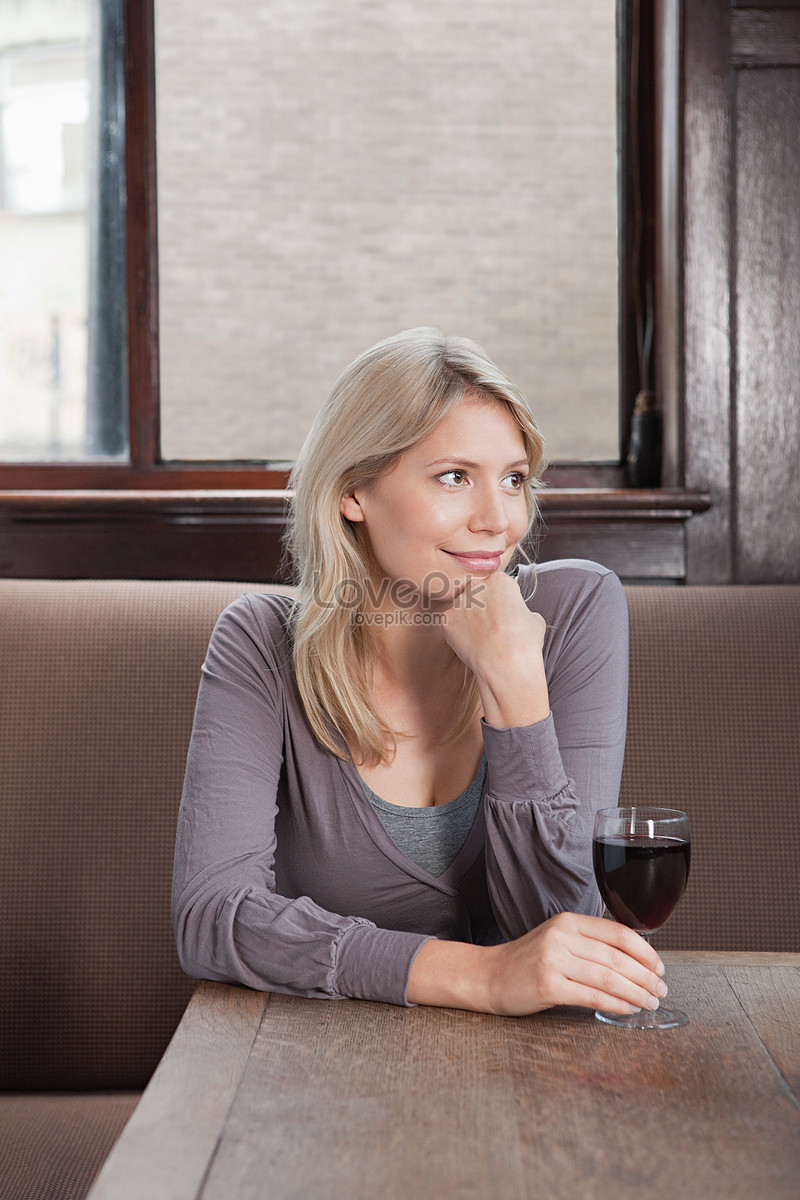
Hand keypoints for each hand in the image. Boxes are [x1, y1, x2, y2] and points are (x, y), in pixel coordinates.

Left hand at [442, 571, 549, 726]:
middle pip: (477, 592)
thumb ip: (518, 609)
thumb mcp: (534, 617)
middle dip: (482, 605)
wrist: (506, 664)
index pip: (497, 585)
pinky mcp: (447, 620)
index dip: (502, 600)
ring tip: (482, 638)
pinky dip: (459, 633)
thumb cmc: (524, 642)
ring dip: (469, 618)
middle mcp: (475, 585)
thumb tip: (515, 614)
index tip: (504, 613)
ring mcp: (458, 602)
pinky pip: (453, 623)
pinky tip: (472, 643)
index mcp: (499, 579)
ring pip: (463, 607)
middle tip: (491, 626)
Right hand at [481, 912, 666, 1016]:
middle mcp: (561, 936)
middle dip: (646, 977)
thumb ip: (589, 944)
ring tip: (649, 1002)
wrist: (488, 976)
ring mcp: (553, 959)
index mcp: (568, 921)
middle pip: (617, 956)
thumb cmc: (527, 962)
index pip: (618, 932)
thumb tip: (636, 961)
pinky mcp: (547, 984)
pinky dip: (616, 1004)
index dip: (645, 951)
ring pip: (608, 976)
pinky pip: (592, 995)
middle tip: (660, 991)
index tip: (659, 967)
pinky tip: (627, 1009)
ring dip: (636, 992)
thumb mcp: (558, 940)